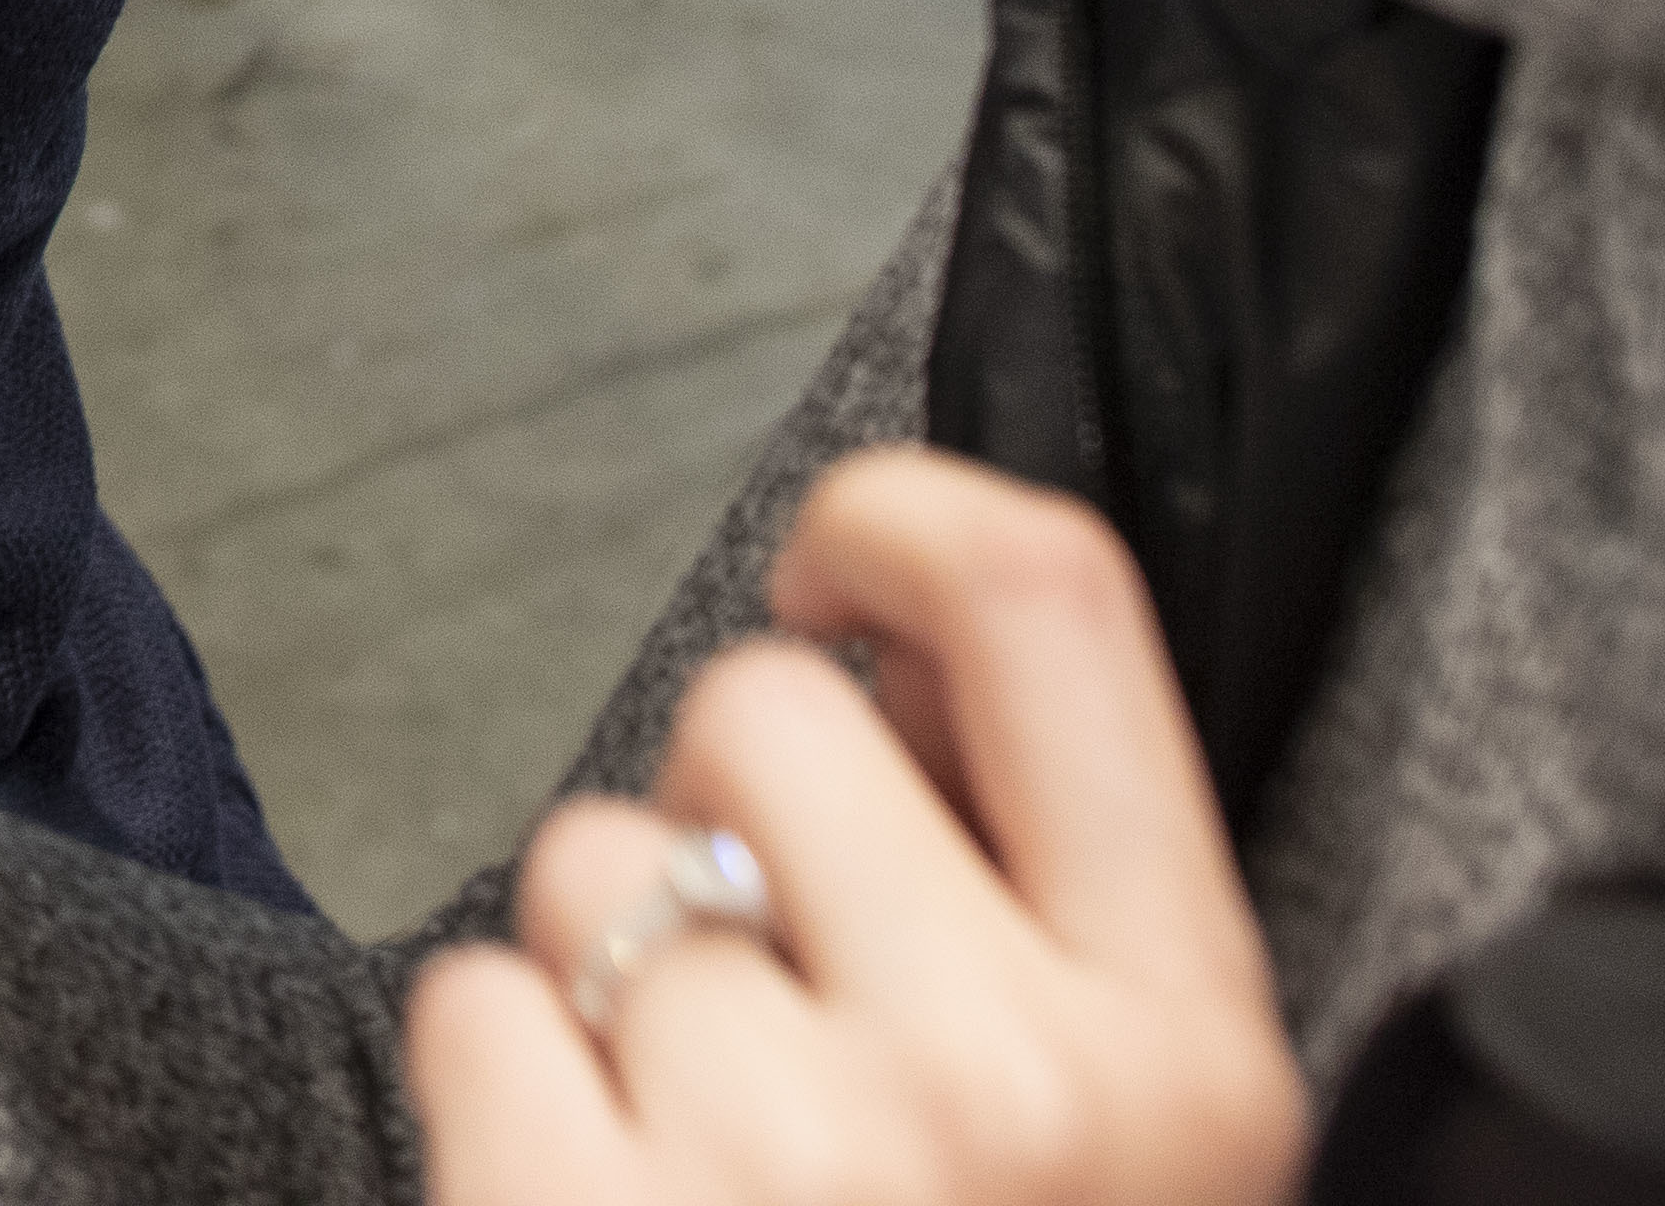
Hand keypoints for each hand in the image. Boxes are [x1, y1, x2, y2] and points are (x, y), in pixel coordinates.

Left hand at [408, 458, 1304, 1205]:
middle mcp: (1016, 1084)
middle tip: (771, 1011)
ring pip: (592, 866)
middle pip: (763, 711)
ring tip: (701, 1173)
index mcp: (1191, 1053)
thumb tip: (877, 663)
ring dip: (603, 988)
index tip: (840, 584)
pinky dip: (498, 1097)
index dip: (904, 523)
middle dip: (723, 819)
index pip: (1056, 603)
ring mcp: (797, 1163)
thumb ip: (1041, 932)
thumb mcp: (1135, 1168)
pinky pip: (473, 1001)